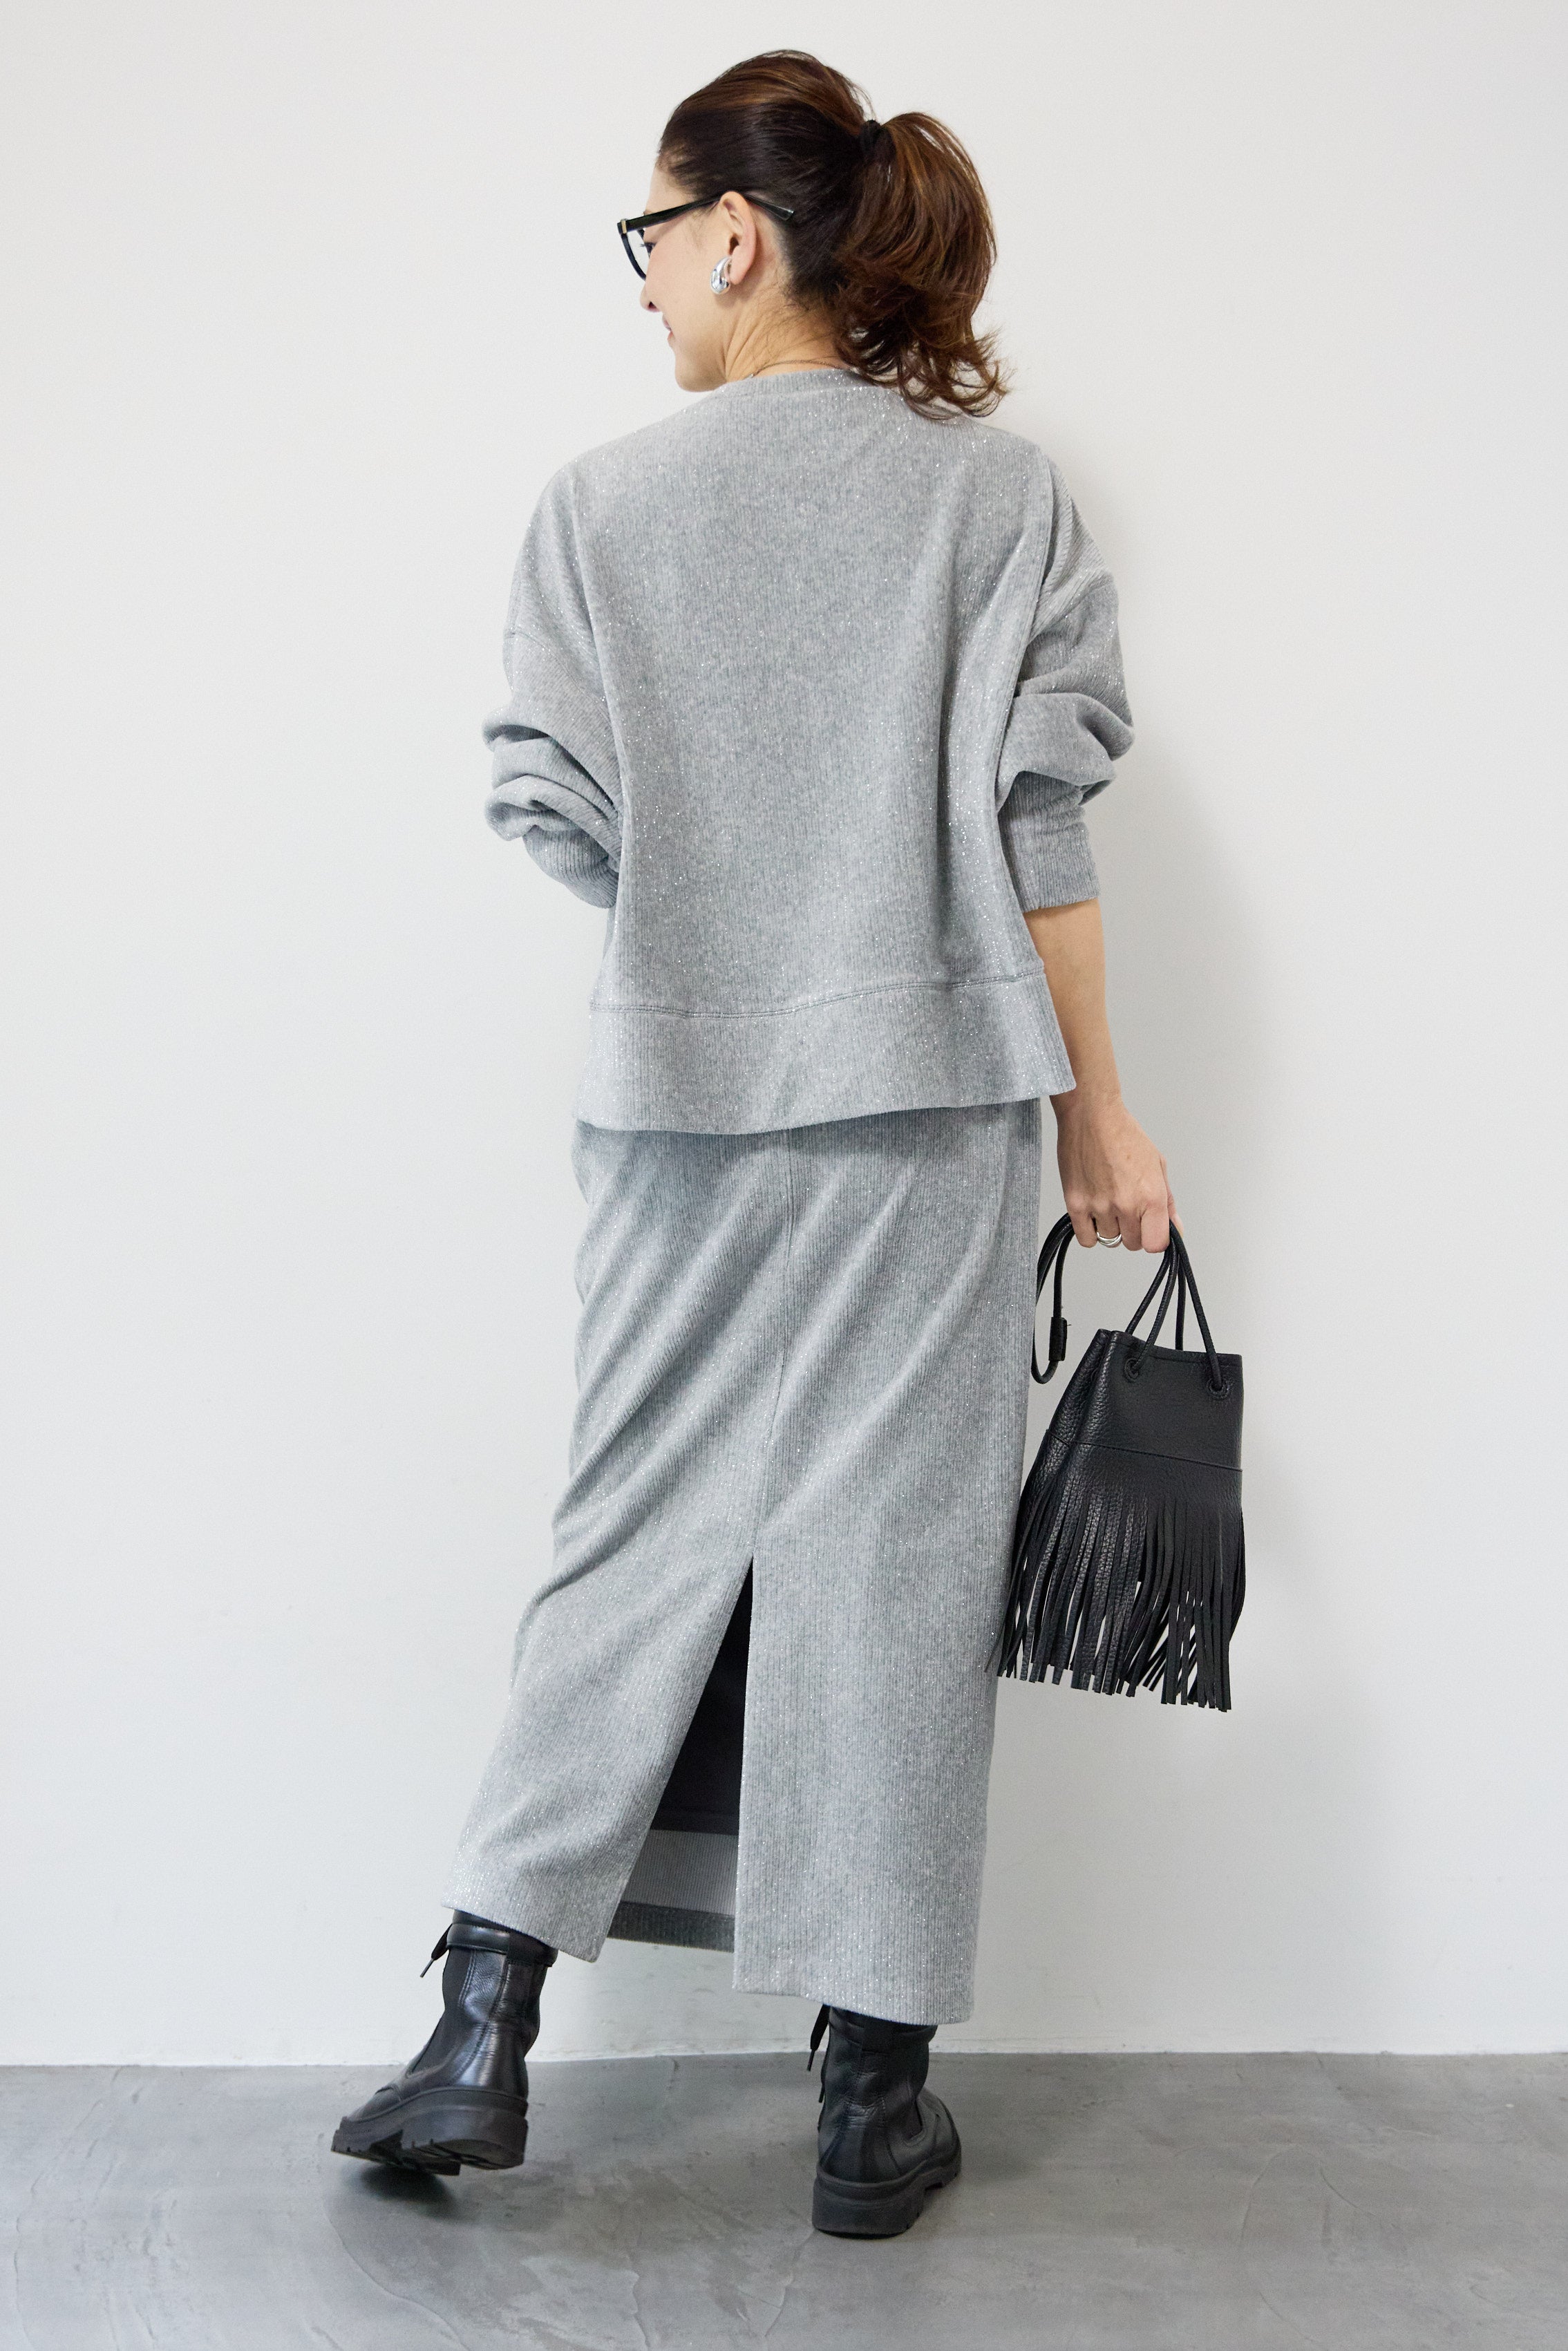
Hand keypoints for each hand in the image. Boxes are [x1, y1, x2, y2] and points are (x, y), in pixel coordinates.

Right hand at [1053, 1091, 1178, 1252]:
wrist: (1091, 1117)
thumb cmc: (1124, 1134)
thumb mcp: (1157, 1165)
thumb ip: (1167, 1202)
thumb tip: (1176, 1229)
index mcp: (1151, 1196)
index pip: (1156, 1244)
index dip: (1154, 1238)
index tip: (1150, 1229)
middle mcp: (1126, 1205)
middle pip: (1132, 1243)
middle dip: (1133, 1230)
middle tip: (1127, 1207)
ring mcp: (1100, 1207)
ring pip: (1109, 1239)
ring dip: (1110, 1226)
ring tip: (1107, 1201)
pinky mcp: (1076, 1204)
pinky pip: (1086, 1238)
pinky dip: (1090, 1231)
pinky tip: (1093, 1213)